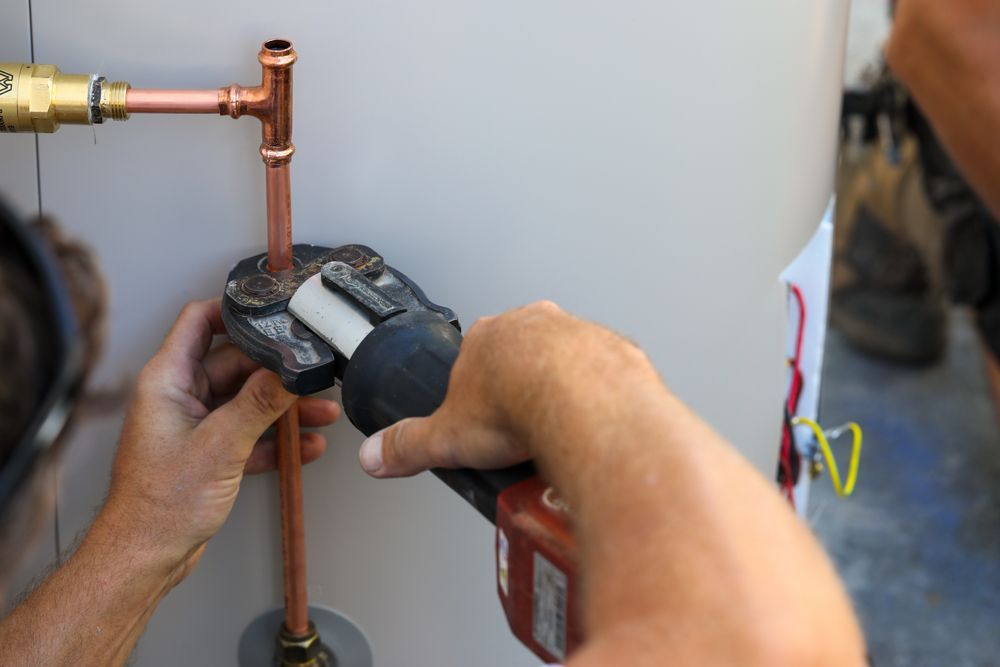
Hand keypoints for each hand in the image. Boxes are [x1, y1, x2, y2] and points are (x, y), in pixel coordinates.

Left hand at [103, 299, 339, 574]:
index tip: (271, 311)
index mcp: (167, 381)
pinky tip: (307, 446)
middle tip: (312, 375)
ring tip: (322, 412)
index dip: (234, 310)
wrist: (148, 556)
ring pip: (248, 401)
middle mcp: (179, 397)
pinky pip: (249, 433)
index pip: (198, 322)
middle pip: (236, 364)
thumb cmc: (161, 505)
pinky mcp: (208, 452)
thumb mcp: (221, 445)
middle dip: (277, 371)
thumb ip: (259, 403)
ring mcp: (195, 425)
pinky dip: (277, 439)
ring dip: (284, 408)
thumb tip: (290, 370)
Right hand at [357, 301, 652, 478]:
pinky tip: (595, 429)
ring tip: (561, 435)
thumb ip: (408, 446)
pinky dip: (601, 399)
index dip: (479, 391)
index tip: (487, 419)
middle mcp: (533, 324)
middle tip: (525, 431)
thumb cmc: (519, 406)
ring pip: (569, 360)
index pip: (475, 358)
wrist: (583, 401)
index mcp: (487, 337)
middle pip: (524, 355)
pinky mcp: (616, 351)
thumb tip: (375, 455)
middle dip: (524, 388)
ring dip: (565, 391)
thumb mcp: (447, 437)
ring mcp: (579, 332)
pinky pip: (607, 375)